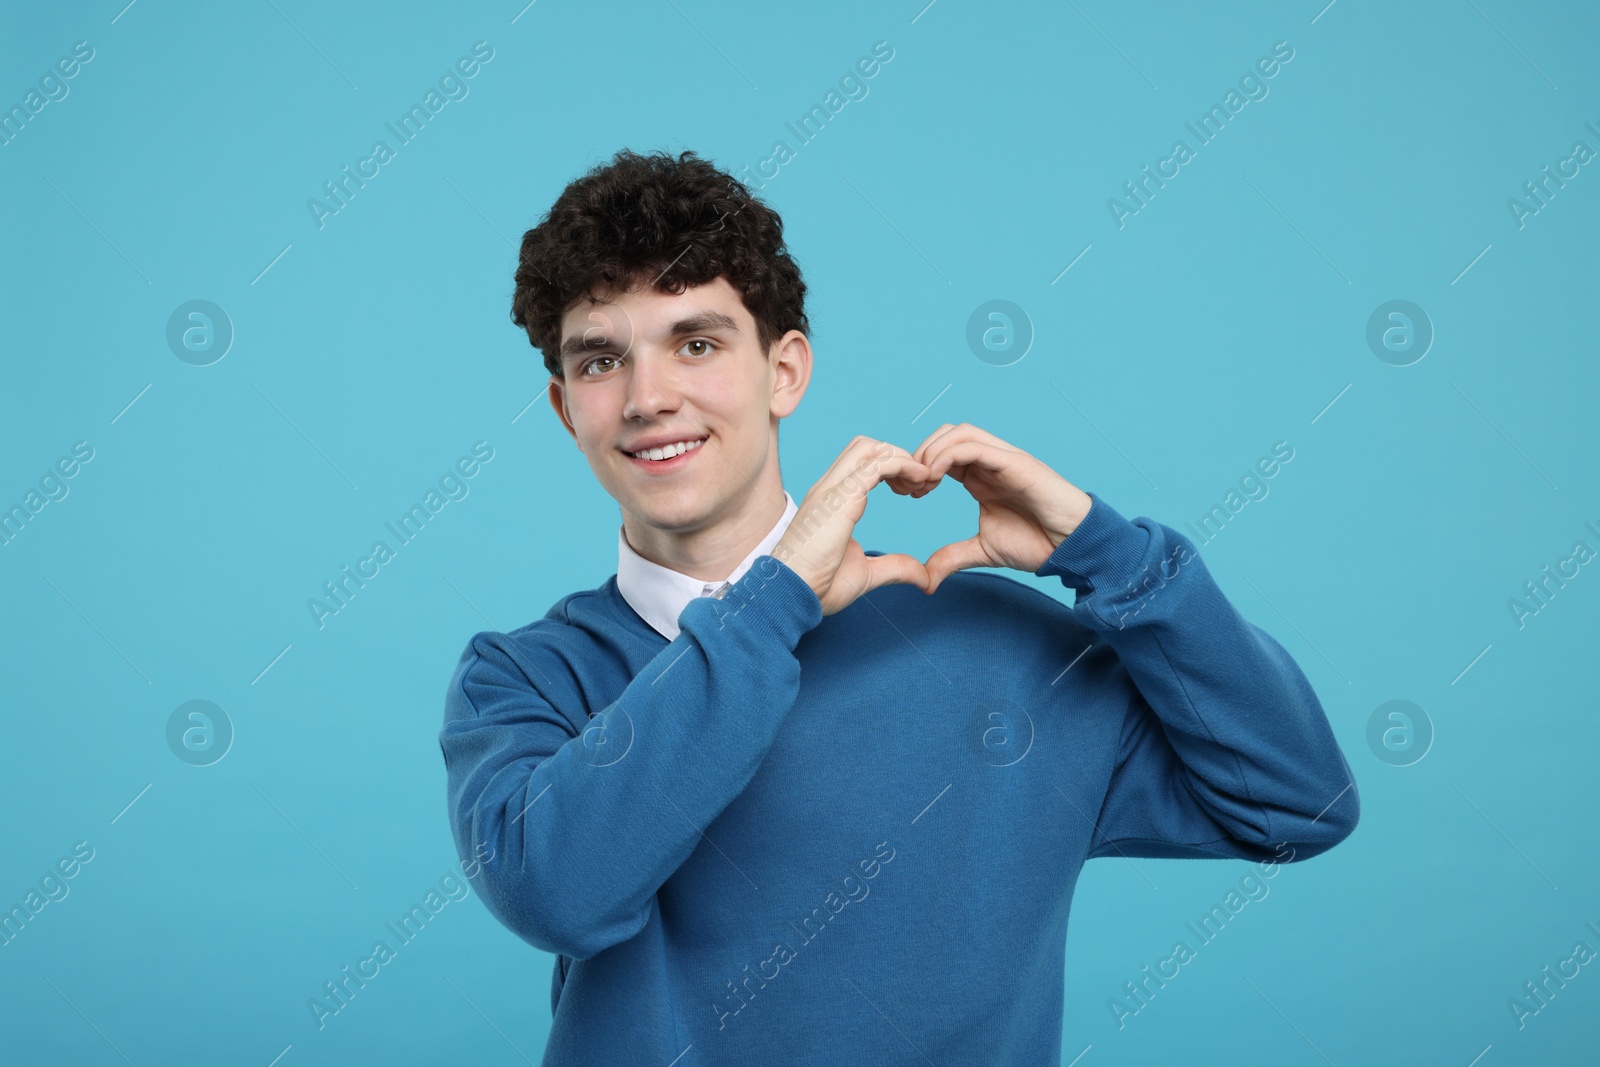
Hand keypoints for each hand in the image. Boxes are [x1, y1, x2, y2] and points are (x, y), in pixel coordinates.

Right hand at [771, 436, 933, 614]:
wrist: (792, 595)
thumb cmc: (817, 587)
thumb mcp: (867, 575)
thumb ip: (895, 568)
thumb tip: (924, 578)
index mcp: (831, 501)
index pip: (861, 463)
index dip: (892, 468)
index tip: (911, 491)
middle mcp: (829, 488)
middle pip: (866, 447)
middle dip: (898, 456)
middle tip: (920, 484)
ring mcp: (832, 489)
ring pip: (870, 447)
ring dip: (902, 458)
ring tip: (922, 481)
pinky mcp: (841, 497)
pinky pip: (877, 463)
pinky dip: (902, 465)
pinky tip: (918, 480)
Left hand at [908, 423, 1093, 594]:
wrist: (1071, 547)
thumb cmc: (1037, 543)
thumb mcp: (983, 551)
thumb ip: (953, 557)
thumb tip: (926, 578)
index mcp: (979, 477)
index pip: (941, 453)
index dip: (919, 468)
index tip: (907, 494)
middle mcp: (989, 462)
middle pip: (946, 435)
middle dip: (920, 454)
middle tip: (910, 486)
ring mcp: (1003, 459)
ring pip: (959, 433)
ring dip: (932, 451)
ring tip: (923, 481)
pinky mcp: (1014, 462)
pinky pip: (974, 445)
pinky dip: (948, 455)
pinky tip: (936, 478)